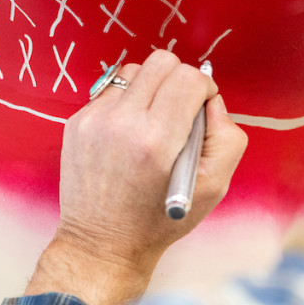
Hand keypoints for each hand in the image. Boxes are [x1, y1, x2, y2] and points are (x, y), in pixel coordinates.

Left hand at [25, 50, 247, 304]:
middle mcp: (121, 123)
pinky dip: (126, 103)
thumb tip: (212, 101)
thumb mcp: (213, 187)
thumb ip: (227, 137)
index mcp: (157, 140)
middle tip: (180, 109)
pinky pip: (110, 91)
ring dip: (150, 88)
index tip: (202, 107)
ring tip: (152, 121)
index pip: (189, 78)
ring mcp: (94, 120)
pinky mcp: (76, 122)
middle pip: (162, 62)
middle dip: (179, 80)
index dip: (205, 88)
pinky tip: (128, 134)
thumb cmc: (161, 219)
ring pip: (134, 71)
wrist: (102, 243)